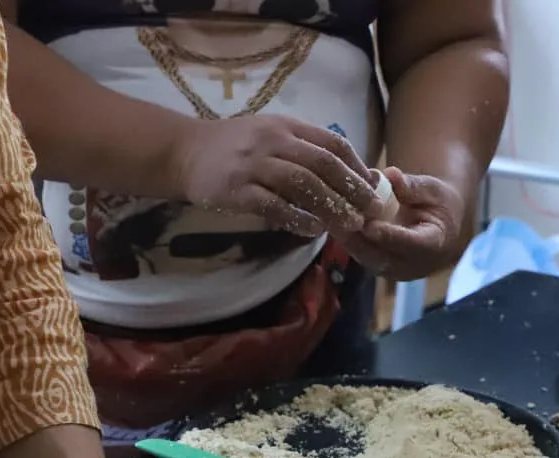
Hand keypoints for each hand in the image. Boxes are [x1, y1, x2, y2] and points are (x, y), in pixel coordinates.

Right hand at [173, 115, 378, 236]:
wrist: (185, 152)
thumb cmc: (235, 147)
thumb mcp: (271, 134)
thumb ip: (303, 149)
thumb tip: (347, 174)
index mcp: (286, 126)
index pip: (332, 144)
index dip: (357, 167)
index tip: (374, 188)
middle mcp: (273, 141)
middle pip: (323, 164)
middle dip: (352, 188)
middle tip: (371, 210)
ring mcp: (254, 165)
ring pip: (302, 184)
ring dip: (331, 205)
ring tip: (350, 224)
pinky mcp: (237, 189)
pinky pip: (273, 205)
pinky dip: (297, 218)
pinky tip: (314, 230)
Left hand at [340, 167, 467, 280]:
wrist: (439, 223)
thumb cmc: (437, 202)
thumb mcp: (432, 189)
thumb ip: (412, 185)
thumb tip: (390, 174)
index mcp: (435, 244)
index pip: (412, 245)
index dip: (390, 237)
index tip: (370, 226)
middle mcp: (415, 264)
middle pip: (383, 258)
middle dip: (359, 240)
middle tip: (337, 220)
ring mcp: (395, 270)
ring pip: (368, 259)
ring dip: (348, 241)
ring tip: (328, 219)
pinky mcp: (380, 267)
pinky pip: (361, 255)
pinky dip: (347, 240)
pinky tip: (331, 222)